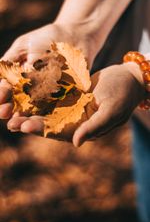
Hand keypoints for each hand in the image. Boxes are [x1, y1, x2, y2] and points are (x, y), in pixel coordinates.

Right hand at [0, 22, 92, 124]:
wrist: (75, 37)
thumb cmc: (46, 39)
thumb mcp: (24, 46)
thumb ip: (12, 61)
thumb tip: (3, 80)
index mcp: (17, 78)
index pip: (5, 90)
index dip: (1, 94)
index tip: (1, 95)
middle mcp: (29, 90)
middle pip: (15, 104)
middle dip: (8, 109)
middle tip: (5, 111)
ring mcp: (45, 97)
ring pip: (31, 111)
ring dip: (23, 118)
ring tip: (16, 122)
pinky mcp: (62, 99)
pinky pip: (53, 110)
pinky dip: (45, 117)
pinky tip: (39, 121)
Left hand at [6, 63, 144, 143]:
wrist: (129, 78)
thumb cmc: (124, 94)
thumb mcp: (111, 111)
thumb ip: (94, 127)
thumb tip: (76, 143)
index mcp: (85, 128)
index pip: (60, 132)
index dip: (42, 130)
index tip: (24, 126)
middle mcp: (76, 120)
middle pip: (50, 123)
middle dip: (30, 123)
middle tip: (11, 122)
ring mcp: (73, 108)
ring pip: (48, 111)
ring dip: (31, 112)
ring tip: (12, 113)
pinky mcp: (71, 96)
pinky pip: (53, 97)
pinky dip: (40, 98)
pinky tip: (25, 96)